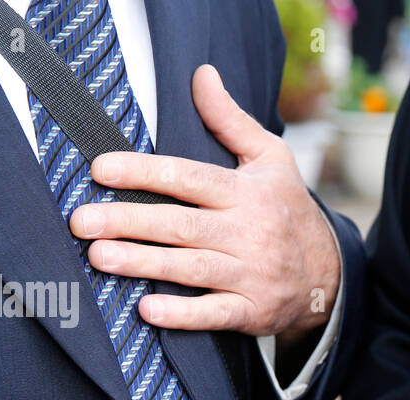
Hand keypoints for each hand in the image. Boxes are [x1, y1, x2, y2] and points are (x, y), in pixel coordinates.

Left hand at [68, 64, 339, 345]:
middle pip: (182, 225)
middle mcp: (248, 233)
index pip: (190, 178)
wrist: (328, 274)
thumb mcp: (271, 159)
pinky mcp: (251, 311)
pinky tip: (147, 311)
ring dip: (144, 264)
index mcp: (247, 193)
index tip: (101, 169)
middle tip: (81, 221)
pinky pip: (215, 315)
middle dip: (129, 222)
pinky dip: (182, 315)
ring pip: (192, 268)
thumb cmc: (287, 209)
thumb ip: (230, 120)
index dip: (145, 172)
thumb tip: (201, 74)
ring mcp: (250, 275)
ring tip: (99, 258)